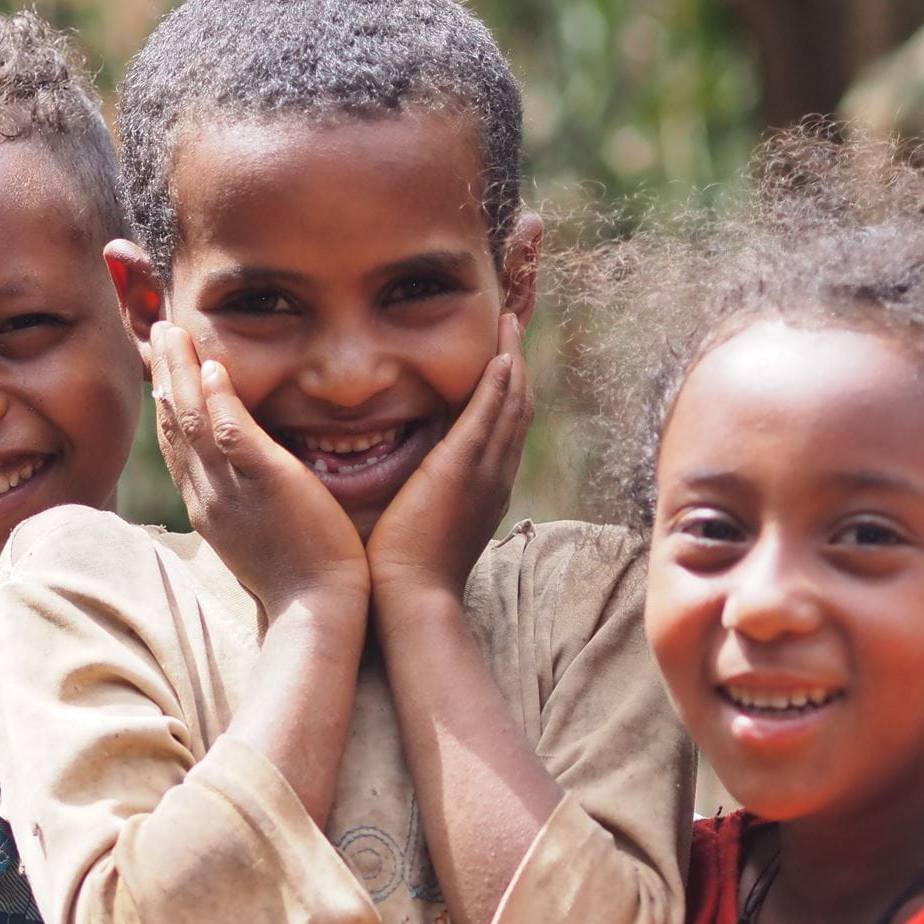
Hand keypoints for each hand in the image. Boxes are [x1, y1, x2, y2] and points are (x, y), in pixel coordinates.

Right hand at [151, 322, 369, 614]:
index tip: (163, 374)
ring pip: (193, 423)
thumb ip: (252, 506)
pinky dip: (221, 400)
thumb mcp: (262, 539)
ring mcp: (232, 492)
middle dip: (164, 376)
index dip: (167, 406)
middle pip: (175, 427)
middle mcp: (209, 497)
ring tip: (174, 331)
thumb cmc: (301, 581)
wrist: (316, 611)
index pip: (178, 448)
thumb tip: (253, 488)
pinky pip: (233, 436)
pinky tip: (214, 367)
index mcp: (209, 509)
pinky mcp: (266, 486)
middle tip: (160, 331)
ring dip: (181, 372)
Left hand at [366, 313, 531, 616]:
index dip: (507, 394)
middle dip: (517, 367)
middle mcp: (495, 478)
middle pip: (518, 411)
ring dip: (512, 361)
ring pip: (511, 406)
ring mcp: (484, 472)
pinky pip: (490, 414)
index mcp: (486, 491)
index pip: (504, 431)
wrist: (411, 598)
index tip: (503, 363)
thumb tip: (409, 482)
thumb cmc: (405, 573)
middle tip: (513, 328)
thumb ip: (423, 497)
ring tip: (511, 325)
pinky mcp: (463, 468)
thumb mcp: (422, 525)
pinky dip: (499, 382)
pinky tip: (502, 354)